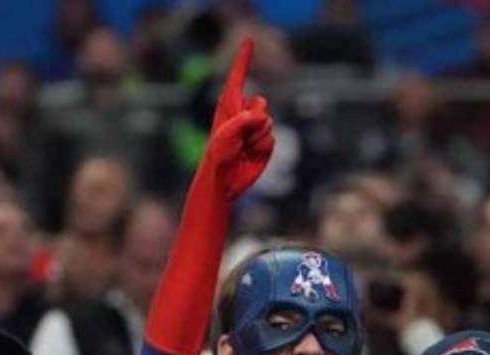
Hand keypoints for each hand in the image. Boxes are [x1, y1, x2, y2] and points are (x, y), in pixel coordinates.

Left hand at [203, 39, 273, 199]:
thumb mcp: (226, 135)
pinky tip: (250, 156)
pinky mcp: (264, 141)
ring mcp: (255, 126)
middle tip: (238, 138)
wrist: (223, 180)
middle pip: (261, 102)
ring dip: (256, 138)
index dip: (244, 58)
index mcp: (229, 104)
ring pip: (268, 122)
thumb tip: (264, 117)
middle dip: (252, 120)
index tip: (248, 40)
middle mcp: (243, 111)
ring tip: (242, 149)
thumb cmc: (218, 155)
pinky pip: (271, 139)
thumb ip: (243, 121)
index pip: (238, 76)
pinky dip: (262, 149)